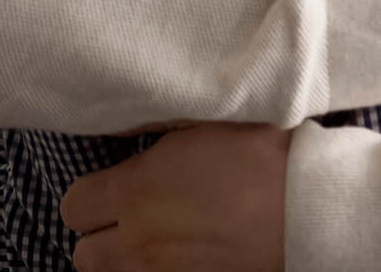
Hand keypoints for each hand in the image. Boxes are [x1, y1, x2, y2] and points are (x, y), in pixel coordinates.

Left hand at [60, 123, 287, 271]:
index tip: (111, 186)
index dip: (89, 196)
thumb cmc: (260, 154)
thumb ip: (156, 132)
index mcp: (135, 190)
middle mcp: (139, 240)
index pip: (73, 207)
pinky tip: (187, 253)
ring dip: (128, 259)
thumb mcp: (202, 123)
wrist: (307, 206)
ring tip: (159, 238)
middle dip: (100, 236)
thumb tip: (125, 131)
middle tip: (130, 216)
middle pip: (84, 256)